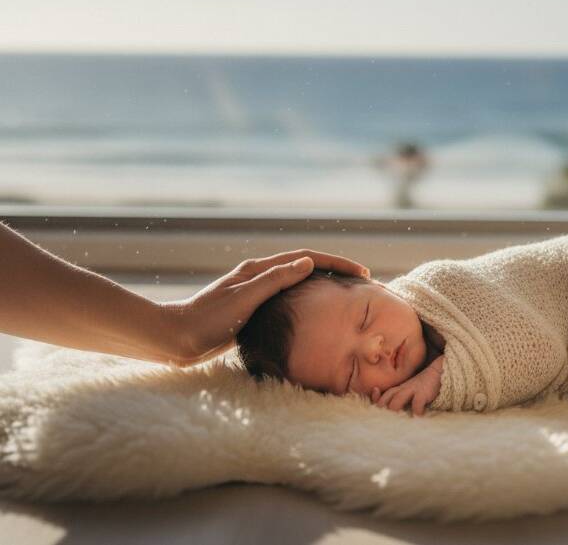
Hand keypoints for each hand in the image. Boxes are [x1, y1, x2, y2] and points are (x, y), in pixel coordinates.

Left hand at [161, 249, 368, 365]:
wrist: (176, 338)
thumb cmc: (208, 320)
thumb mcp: (245, 298)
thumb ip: (276, 280)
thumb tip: (308, 262)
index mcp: (259, 270)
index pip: (307, 258)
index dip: (336, 263)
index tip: (361, 273)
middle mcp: (259, 276)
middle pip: (306, 266)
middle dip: (335, 270)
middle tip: (362, 281)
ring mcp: (256, 292)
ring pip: (299, 282)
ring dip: (324, 284)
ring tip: (347, 294)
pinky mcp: (252, 309)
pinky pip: (290, 298)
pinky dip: (309, 300)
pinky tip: (316, 313)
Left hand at [372, 357, 443, 415]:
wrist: (437, 373)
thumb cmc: (421, 387)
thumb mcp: (409, 392)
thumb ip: (401, 400)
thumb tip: (394, 415)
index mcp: (398, 390)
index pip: (383, 395)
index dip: (377, 401)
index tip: (378, 408)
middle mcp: (402, 389)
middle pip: (387, 398)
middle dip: (384, 409)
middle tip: (386, 420)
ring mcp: (412, 390)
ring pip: (397, 400)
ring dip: (396, 410)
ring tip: (397, 422)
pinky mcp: (423, 393)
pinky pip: (417, 403)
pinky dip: (416, 412)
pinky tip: (418, 417)